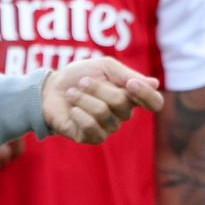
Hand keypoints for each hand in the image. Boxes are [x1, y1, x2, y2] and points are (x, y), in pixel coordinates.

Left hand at [43, 56, 164, 143]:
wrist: (50, 89)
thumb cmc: (79, 76)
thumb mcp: (104, 67)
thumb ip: (126, 74)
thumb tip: (154, 84)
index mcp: (130, 95)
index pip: (154, 102)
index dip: (146, 95)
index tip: (130, 84)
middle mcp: (123, 114)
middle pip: (122, 102)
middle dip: (98, 87)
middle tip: (82, 81)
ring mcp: (109, 128)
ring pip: (103, 112)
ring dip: (83, 98)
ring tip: (72, 93)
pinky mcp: (92, 138)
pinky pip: (91, 126)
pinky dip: (78, 112)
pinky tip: (72, 109)